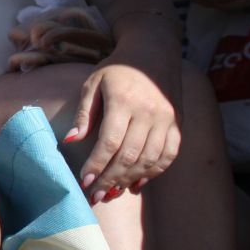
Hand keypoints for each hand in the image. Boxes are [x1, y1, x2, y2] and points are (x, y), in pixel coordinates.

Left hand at [64, 62, 180, 200]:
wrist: (154, 53)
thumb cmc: (117, 70)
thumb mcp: (93, 84)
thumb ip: (84, 113)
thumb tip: (71, 141)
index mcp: (124, 101)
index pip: (110, 141)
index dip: (97, 165)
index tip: (85, 182)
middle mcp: (148, 112)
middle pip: (130, 155)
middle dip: (110, 180)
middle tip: (95, 196)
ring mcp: (166, 119)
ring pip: (150, 160)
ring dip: (129, 180)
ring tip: (111, 193)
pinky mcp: (177, 124)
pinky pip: (169, 155)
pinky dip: (153, 173)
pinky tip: (136, 184)